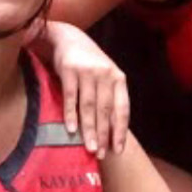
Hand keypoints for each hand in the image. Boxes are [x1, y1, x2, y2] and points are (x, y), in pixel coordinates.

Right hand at [42, 21, 128, 153]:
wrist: (69, 37)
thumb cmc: (89, 63)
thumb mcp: (105, 76)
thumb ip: (109, 98)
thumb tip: (111, 131)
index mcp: (118, 78)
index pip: (122, 108)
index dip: (120, 130)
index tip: (118, 149)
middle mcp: (105, 74)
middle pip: (105, 110)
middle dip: (103, 134)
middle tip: (100, 154)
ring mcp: (87, 71)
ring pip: (89, 106)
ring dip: (89, 129)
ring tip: (88, 147)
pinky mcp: (69, 70)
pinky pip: (71, 96)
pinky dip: (71, 114)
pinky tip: (71, 130)